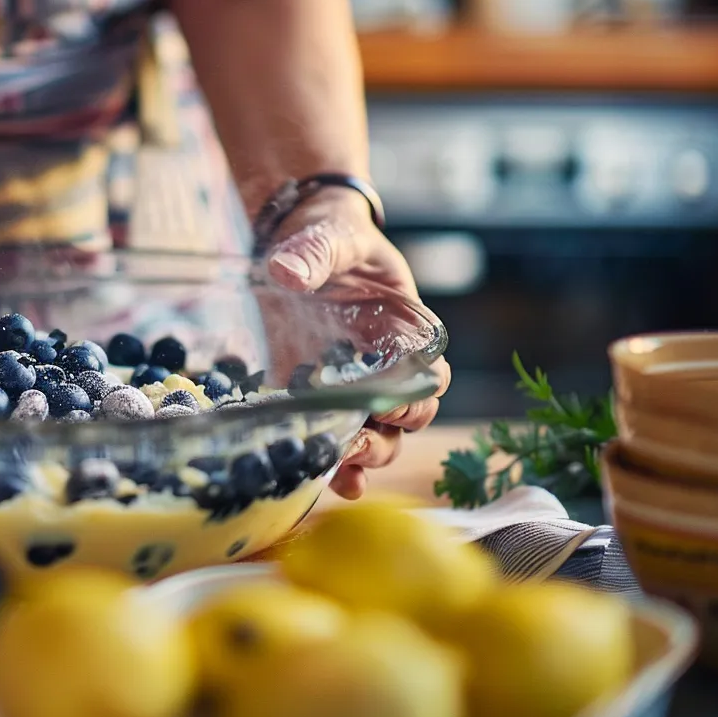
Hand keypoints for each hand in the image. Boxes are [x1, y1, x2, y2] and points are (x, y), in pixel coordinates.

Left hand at [263, 187, 451, 499]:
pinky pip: (331, 437)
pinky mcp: (313, 395)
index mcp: (406, 333)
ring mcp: (351, 387)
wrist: (297, 234)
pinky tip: (317, 482)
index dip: (419, 399)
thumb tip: (286, 271)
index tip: (392, 406)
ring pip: (374, 438)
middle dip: (385, 439)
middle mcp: (385, 368)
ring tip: (337, 468)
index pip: (431, 379)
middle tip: (354, 444)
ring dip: (360, 459)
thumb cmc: (331, 233)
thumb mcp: (331, 235)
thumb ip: (315, 251)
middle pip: (405, 421)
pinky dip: (329, 465)